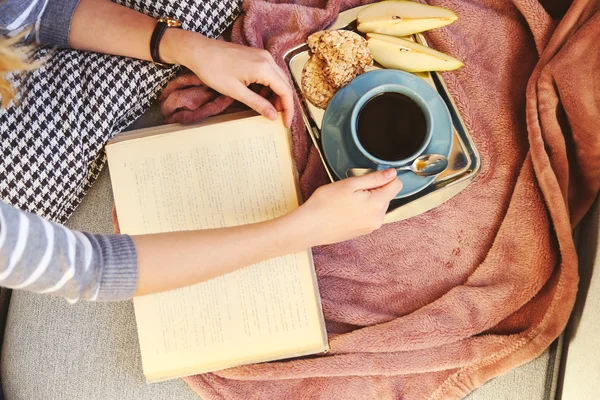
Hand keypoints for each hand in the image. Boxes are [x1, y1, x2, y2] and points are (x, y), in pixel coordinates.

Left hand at [161, 29, 293, 126]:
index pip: (285, 91)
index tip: (285, 124)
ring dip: (276, 95)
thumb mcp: (236, 92)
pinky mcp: (256, 55)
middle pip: (284, 84)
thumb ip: (257, 104)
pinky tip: (260, 95)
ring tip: (268, 109)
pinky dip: (268, 86)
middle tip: (278, 119)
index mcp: (264, 68)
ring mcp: (262, 55)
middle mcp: (267, 59)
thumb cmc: (214, 70)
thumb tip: (273, 116)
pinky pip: (270, 73)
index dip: (288, 109)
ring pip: (278, 79)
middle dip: (284, 103)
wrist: (199, 51)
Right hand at [292, 169, 402, 245]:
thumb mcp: (350, 184)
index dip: (386, 177)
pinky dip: (361, 209)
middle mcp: (378, 219)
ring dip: (367, 199)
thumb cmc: (325, 205)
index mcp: (377, 205)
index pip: (397, 185)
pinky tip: (346, 209)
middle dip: (374, 189)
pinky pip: (369, 215)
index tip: (371, 176)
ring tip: (347, 200)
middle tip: (352, 189)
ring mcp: (370, 227)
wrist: (309, 227)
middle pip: (387, 196)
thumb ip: (375, 178)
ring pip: (377, 205)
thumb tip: (392, 173)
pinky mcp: (362, 232)